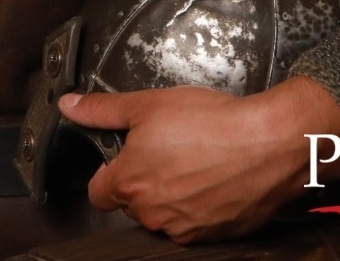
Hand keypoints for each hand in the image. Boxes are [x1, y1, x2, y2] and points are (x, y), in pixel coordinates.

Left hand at [57, 76, 339, 243]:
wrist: (270, 142)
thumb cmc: (213, 122)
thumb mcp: (149, 104)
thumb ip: (103, 110)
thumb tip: (69, 106)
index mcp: (129, 183)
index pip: (98, 193)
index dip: (109, 172)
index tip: (124, 157)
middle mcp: (152, 214)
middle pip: (132, 203)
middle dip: (143, 181)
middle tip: (167, 151)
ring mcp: (184, 229)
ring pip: (163, 216)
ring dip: (171, 196)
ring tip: (194, 163)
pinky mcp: (214, 236)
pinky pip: (194, 225)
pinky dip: (199, 208)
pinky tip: (214, 180)